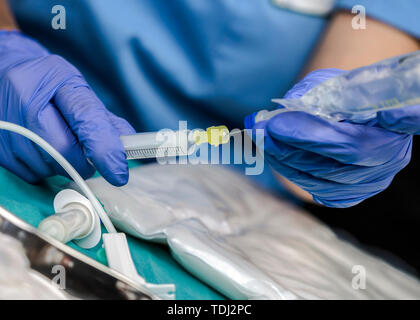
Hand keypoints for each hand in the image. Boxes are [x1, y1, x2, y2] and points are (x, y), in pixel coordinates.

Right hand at [0, 31, 134, 185]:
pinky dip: (44, 169)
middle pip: (65, 150)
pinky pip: (31, 173)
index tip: (119, 173)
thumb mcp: (78, 90)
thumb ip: (104, 120)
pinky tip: (40, 149)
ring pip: (48, 166)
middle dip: (84, 163)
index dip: (105, 149)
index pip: (86, 118)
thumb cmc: (48, 84)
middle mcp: (25, 97)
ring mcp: (6, 122)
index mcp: (55, 78)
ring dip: (63, 166)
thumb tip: (127, 148)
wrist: (5, 72)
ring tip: (57, 143)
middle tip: (87, 158)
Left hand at [246, 69, 412, 207]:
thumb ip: (311, 96)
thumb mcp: (332, 84)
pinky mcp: (354, 193)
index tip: (274, 123)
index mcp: (395, 125)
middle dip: (289, 147)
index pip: (351, 140)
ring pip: (323, 181)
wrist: (356, 114)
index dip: (310, 134)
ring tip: (261, 141)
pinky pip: (320, 192)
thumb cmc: (345, 95)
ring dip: (285, 161)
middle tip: (258, 132)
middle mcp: (391, 159)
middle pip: (334, 165)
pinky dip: (293, 174)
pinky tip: (276, 157)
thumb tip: (278, 116)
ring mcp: (372, 181)